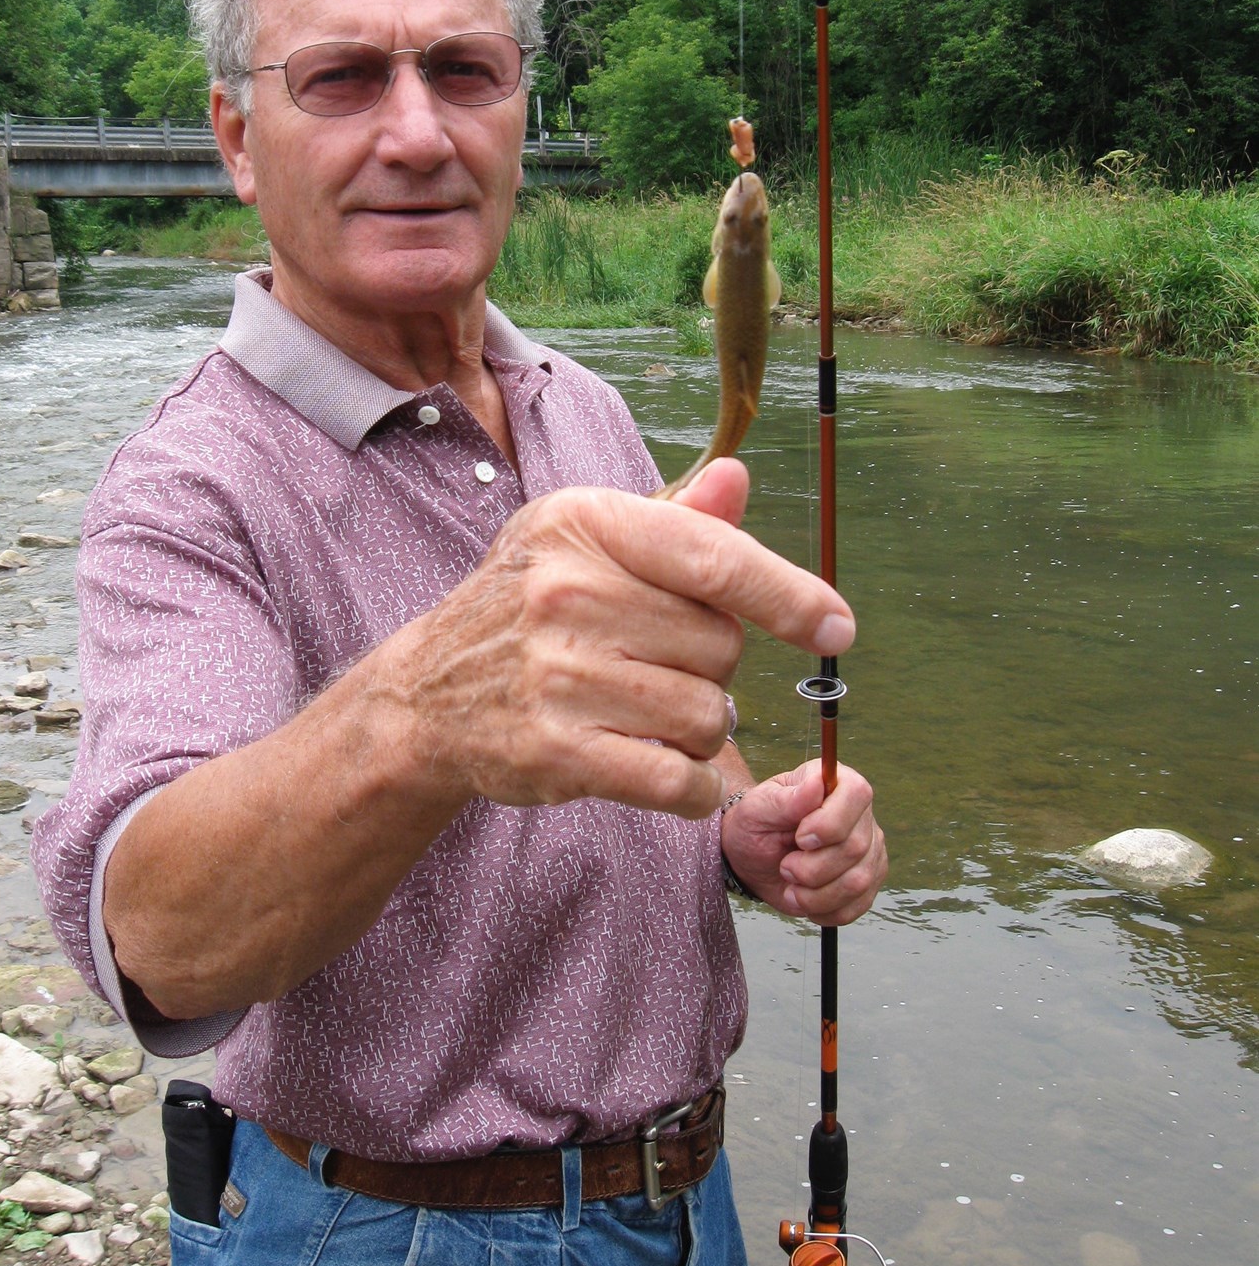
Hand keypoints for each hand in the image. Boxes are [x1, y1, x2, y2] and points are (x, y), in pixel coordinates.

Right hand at [376, 460, 854, 822]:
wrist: (427, 695)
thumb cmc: (527, 608)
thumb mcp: (585, 543)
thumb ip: (674, 519)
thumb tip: (738, 477)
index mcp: (585, 523)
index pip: (714, 557)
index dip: (790, 594)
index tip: (838, 627)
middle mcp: (568, 592)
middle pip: (721, 646)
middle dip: (711, 666)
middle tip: (656, 665)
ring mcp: (559, 675)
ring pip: (707, 715)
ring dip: (699, 727)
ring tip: (646, 712)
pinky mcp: (557, 751)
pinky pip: (678, 779)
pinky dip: (693, 787)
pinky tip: (669, 773)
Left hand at [720, 761, 885, 924]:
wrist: (754, 857)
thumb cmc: (756, 824)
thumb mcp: (758, 808)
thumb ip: (787, 800)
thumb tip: (817, 784)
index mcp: (837, 783)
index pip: (857, 795)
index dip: (830, 822)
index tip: (799, 838)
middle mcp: (861, 815)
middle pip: (855, 846)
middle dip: (812, 867)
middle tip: (785, 866)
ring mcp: (870, 850)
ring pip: (858, 882)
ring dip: (816, 894)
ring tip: (792, 885)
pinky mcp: (868, 881)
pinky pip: (857, 906)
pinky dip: (825, 911)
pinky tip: (805, 899)